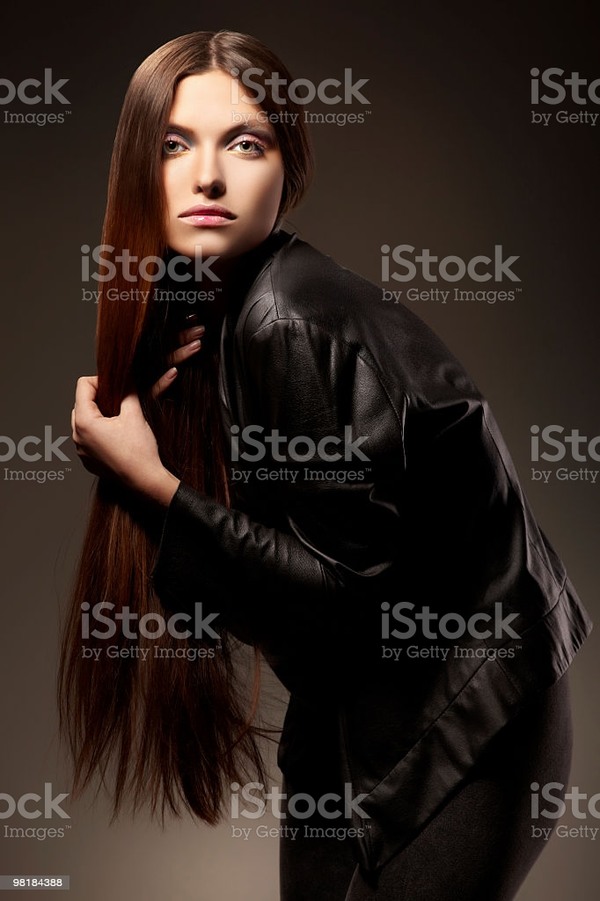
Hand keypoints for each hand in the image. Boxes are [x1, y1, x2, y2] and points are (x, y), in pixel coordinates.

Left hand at [71, 376, 179, 505]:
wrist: (145, 481)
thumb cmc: (139, 451)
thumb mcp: (134, 414)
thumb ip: (128, 392)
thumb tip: (126, 379)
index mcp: (84, 422)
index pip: (83, 386)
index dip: (101, 380)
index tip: (117, 386)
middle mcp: (77, 436)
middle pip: (80, 403)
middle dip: (98, 398)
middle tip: (119, 402)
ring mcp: (80, 450)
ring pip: (82, 421)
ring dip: (97, 415)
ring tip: (117, 419)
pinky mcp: (87, 460)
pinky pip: (86, 438)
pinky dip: (97, 432)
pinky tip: (116, 437)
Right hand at [151, 315, 204, 397]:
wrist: (125, 424)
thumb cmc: (144, 401)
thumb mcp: (156, 376)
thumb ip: (169, 362)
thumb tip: (190, 346)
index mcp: (146, 360)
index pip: (163, 340)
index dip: (178, 329)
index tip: (192, 318)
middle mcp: (144, 368)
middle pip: (163, 349)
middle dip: (183, 336)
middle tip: (199, 329)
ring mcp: (143, 382)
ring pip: (162, 364)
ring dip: (179, 353)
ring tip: (197, 345)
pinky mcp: (143, 401)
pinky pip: (154, 391)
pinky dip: (164, 381)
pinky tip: (175, 373)